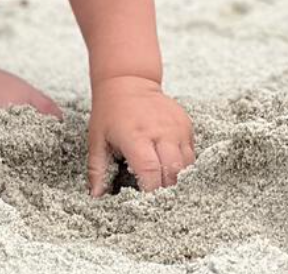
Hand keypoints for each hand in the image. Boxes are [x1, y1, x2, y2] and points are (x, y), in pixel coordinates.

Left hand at [87, 75, 194, 196]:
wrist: (128, 80)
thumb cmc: (109, 112)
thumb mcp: (97, 139)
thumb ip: (97, 170)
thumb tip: (95, 198)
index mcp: (135, 135)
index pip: (150, 171)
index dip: (151, 193)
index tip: (146, 207)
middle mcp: (160, 131)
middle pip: (173, 172)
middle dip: (167, 192)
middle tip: (158, 204)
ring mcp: (176, 127)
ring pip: (187, 166)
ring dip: (178, 181)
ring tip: (166, 190)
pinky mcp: (186, 124)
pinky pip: (191, 154)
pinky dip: (184, 167)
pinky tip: (172, 171)